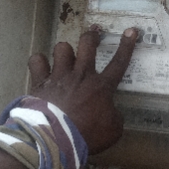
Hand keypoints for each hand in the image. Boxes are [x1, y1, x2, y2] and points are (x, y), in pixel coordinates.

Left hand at [28, 27, 137, 154]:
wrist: (57, 137)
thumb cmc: (88, 135)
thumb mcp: (113, 130)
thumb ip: (114, 117)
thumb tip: (112, 113)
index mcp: (101, 86)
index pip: (119, 62)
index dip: (127, 46)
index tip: (132, 31)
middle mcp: (81, 75)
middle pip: (87, 45)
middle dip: (92, 36)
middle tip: (94, 32)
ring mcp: (59, 76)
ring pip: (62, 48)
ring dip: (65, 50)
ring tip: (65, 54)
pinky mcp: (40, 82)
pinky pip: (37, 61)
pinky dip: (39, 63)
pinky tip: (41, 67)